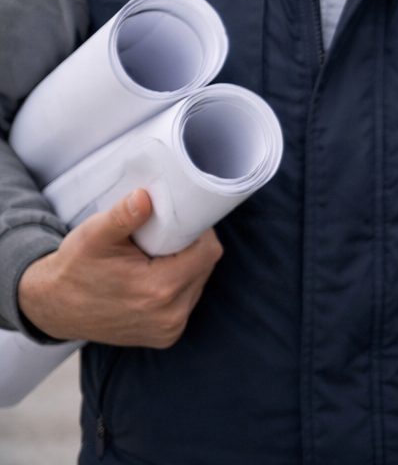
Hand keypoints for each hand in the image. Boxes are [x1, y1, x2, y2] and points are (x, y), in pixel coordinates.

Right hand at [17, 189, 222, 348]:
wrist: (53, 308)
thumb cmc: (75, 267)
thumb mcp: (94, 235)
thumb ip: (122, 215)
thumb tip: (145, 197)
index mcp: (158, 290)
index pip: (208, 252)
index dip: (199, 232)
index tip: (179, 223)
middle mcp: (170, 315)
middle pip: (205, 267)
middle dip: (191, 249)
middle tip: (164, 239)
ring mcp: (169, 330)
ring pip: (198, 284)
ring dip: (186, 268)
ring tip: (156, 259)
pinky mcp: (166, 337)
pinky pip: (187, 301)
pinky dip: (178, 287)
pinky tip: (155, 280)